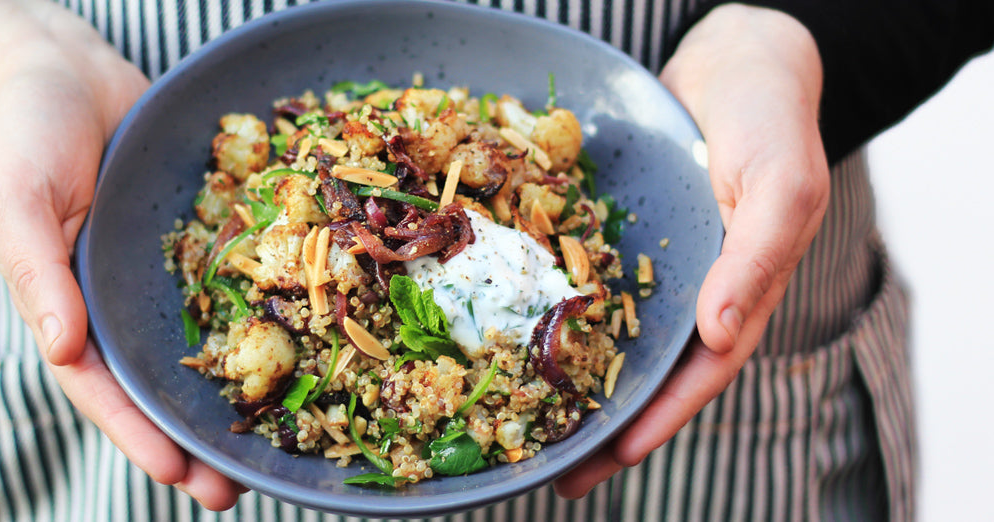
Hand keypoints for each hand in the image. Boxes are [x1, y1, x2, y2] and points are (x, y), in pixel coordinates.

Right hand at [0, 0, 244, 508]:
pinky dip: (262, 322)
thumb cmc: (27, 134)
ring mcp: (164, 278)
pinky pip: (236, 287)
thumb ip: (34, 273)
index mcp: (69, 308)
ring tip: (274, 449)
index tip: (175, 472)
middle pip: (158, 385)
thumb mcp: (13, 200)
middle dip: (192, 441)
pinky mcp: (202, 245)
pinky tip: (302, 351)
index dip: (136, 432)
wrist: (73, 74)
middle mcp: (121, 304)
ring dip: (233, 398)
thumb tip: (63, 348)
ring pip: (203, 350)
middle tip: (233, 489)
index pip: (100, 386)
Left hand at [555, 4, 829, 495]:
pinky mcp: (622, 235)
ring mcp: (657, 266)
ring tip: (525, 423)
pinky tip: (516, 333)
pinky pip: (586, 283)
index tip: (608, 459)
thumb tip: (722, 332)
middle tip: (553, 471)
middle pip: (649, 372)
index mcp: (741, 294)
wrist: (736, 57)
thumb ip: (758, 255)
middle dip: (605, 424)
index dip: (657, 421)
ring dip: (576, 381)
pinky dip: (558, 313)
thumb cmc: (771, 118)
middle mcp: (694, 290)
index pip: (700, 375)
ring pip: (612, 336)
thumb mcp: (782, 182)